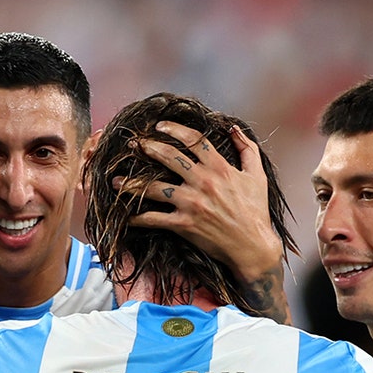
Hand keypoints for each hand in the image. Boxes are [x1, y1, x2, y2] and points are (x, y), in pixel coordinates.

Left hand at [119, 121, 285, 280]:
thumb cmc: (256, 212)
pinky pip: (154, 219)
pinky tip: (126, 216)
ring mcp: (191, 203)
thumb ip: (247, 148)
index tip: (159, 126)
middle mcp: (203, 182)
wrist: (253, 247)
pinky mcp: (183, 224)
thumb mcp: (258, 176)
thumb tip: (232, 128)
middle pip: (169, 157)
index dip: (174, 129)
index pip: (194, 140)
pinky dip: (138, 218)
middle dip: (148, 147)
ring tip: (115, 180)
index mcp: (220, 168)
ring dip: (132, 183)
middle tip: (133, 144)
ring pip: (155, 187)